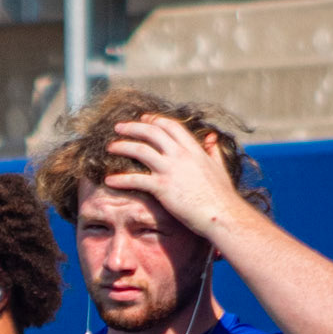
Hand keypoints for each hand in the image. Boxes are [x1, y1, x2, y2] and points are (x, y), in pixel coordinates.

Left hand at [104, 115, 245, 239]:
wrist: (223, 214)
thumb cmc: (222, 196)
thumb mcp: (220, 167)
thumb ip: (213, 151)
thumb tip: (212, 138)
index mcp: (194, 149)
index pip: (171, 126)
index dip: (155, 120)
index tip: (143, 119)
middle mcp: (180, 155)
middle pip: (151, 132)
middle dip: (133, 127)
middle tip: (118, 127)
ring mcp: (170, 170)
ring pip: (140, 150)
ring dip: (122, 146)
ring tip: (110, 147)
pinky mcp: (162, 187)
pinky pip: (136, 179)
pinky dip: (121, 179)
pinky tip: (109, 180)